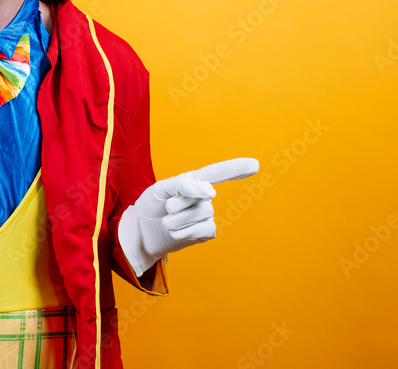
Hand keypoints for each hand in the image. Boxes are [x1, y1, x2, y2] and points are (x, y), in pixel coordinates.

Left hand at [118, 158, 258, 275]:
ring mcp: (207, 214)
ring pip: (202, 214)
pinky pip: (204, 230)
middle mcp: (203, 195)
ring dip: (178, 220)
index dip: (236, 168)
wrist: (142, 232)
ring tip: (167, 221)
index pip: (216, 173)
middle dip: (179, 204)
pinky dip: (185, 232)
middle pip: (201, 197)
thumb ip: (184, 184)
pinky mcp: (206, 232)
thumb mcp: (161, 189)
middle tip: (166, 208)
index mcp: (193, 180)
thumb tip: (211, 191)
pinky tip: (176, 232)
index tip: (255, 165)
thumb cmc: (152, 205)